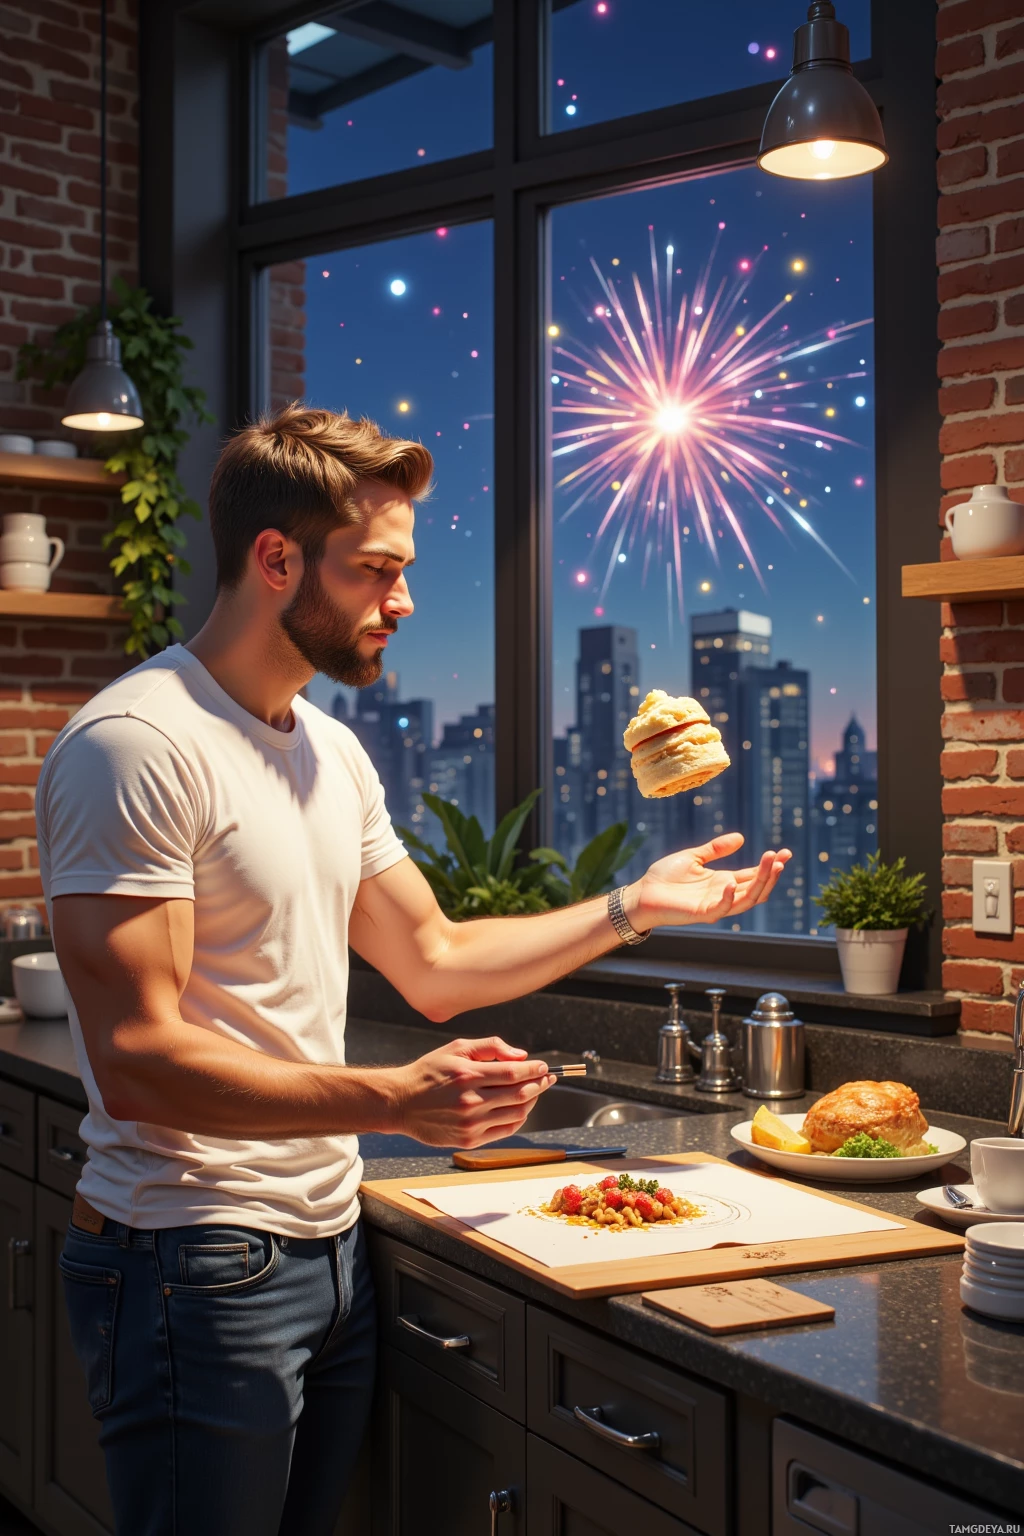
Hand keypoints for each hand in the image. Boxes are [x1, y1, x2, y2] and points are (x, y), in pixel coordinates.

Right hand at [390, 1036, 555, 1147]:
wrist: (400, 1102)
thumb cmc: (429, 1072)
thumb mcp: (456, 1049)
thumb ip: (490, 1047)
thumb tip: (520, 1056)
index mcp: (468, 1075)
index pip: (513, 1073)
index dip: (534, 1070)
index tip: (544, 1067)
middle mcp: (471, 1101)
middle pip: (520, 1094)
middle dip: (539, 1084)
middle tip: (547, 1078)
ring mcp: (470, 1123)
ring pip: (516, 1114)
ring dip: (531, 1102)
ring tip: (534, 1092)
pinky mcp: (468, 1140)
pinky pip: (505, 1130)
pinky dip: (518, 1119)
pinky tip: (519, 1109)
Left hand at [626, 833, 790, 930]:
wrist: (642, 893)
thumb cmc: (665, 878)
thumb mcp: (693, 857)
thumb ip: (715, 849)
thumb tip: (741, 838)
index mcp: (724, 881)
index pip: (754, 875)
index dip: (770, 865)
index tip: (785, 852)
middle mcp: (724, 894)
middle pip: (756, 887)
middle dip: (770, 873)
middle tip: (780, 857)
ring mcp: (715, 905)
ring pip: (747, 899)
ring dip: (760, 883)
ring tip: (770, 864)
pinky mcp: (702, 913)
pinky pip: (722, 909)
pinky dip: (729, 897)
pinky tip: (733, 882)